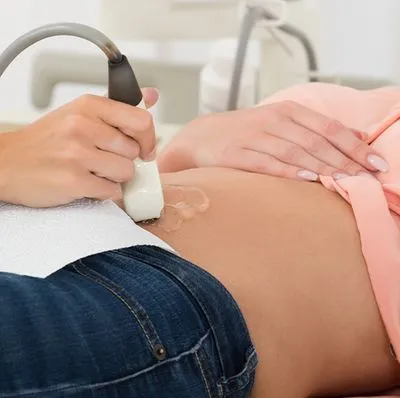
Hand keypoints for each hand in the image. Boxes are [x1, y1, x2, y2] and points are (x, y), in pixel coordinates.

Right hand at [0, 88, 158, 206]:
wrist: (7, 163)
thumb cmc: (47, 141)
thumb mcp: (80, 113)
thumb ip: (118, 107)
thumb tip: (151, 95)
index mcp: (88, 106)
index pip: (141, 120)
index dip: (148, 138)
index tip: (144, 148)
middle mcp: (83, 126)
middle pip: (134, 151)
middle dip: (123, 159)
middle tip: (101, 159)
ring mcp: (77, 154)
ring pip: (126, 172)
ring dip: (113, 176)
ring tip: (90, 170)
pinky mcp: (73, 181)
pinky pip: (111, 190)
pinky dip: (101, 191)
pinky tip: (83, 182)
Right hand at [158, 100, 388, 180]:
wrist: (201, 137)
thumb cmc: (245, 132)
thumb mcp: (278, 122)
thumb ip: (312, 128)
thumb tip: (353, 136)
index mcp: (286, 111)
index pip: (328, 127)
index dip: (355, 145)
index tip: (376, 163)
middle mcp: (272, 121)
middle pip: (316, 140)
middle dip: (346, 159)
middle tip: (370, 177)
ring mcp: (253, 137)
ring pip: (295, 151)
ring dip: (323, 166)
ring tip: (347, 180)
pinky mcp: (236, 154)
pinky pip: (266, 163)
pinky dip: (288, 170)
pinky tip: (308, 178)